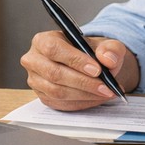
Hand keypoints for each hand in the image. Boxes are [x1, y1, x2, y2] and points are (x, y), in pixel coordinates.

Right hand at [20, 30, 139, 110]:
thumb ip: (110, 48)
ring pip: (58, 92)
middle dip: (83, 82)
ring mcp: (36, 81)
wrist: (89, 65)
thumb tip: (108, 59)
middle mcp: (34, 60)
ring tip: (106, 92)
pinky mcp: (43, 97)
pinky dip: (83, 102)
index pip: (54, 49)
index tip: (97, 70)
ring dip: (85, 95)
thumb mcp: (104, 44)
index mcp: (43, 40)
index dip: (75, 60)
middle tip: (106, 87)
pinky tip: (98, 98)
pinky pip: (62, 104)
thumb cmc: (91, 51)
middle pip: (54, 74)